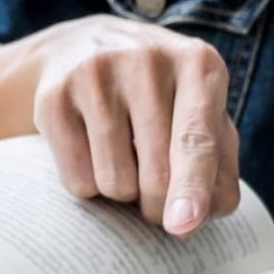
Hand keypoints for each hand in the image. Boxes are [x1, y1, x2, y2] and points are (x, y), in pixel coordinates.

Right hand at [22, 15, 239, 234]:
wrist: (83, 49)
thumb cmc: (160, 99)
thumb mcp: (200, 118)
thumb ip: (218, 166)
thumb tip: (205, 213)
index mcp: (198, 65)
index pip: (197, 140)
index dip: (192, 187)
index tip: (184, 224)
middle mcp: (147, 60)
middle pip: (157, 177)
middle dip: (158, 207)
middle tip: (155, 197)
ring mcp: (96, 74)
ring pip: (115, 184)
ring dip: (122, 194)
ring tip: (123, 159)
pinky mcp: (54, 96)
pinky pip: (77, 180)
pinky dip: (89, 186)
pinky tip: (91, 152)